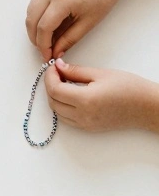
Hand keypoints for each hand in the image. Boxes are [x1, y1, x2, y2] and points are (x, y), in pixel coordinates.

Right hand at [25, 0, 123, 60]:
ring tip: (46, 39)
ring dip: (34, 29)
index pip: (43, 28)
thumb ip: (68, 40)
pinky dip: (36, 18)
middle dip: (36, 39)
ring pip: (30, 13)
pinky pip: (33, 5)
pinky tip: (47, 26)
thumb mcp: (87, 23)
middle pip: (32, 21)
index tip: (47, 56)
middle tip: (45, 50)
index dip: (43, 46)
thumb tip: (55, 52)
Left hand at [44, 59, 158, 132]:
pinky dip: (62, 107)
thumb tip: (59, 66)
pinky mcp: (88, 128)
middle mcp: (82, 115)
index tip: (52, 67)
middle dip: (50, 86)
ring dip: (55, 97)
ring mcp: (84, 124)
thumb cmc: (129, 88)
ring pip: (57, 112)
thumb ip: (76, 71)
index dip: (50, 77)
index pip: (55, 89)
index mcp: (85, 100)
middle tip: (56, 73)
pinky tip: (70, 95)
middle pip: (53, 102)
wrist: (145, 107)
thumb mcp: (101, 74)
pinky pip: (66, 119)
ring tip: (63, 82)